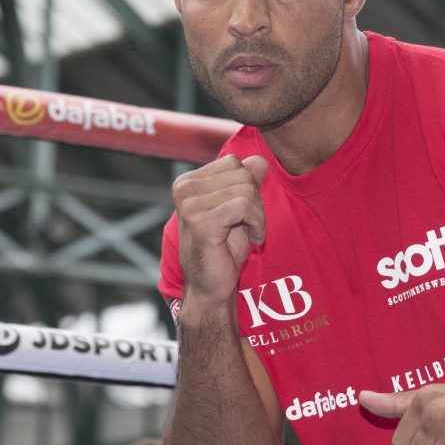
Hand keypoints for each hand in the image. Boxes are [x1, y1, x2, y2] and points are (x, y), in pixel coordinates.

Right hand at [172, 155, 268, 306]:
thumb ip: (247, 182)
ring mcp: (190, 205)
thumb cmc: (224, 248)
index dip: (249, 186)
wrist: (212, 286)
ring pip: (246, 189)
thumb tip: (260, 159)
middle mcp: (184, 189)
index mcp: (188, 182)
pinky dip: (257, 223)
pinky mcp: (201, 222)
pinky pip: (244, 206)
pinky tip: (253, 239)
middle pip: (242, 174)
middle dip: (256, 201)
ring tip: (251, 232)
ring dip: (258, 214)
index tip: (246, 212)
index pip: (234, 163)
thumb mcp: (240, 208)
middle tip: (251, 225)